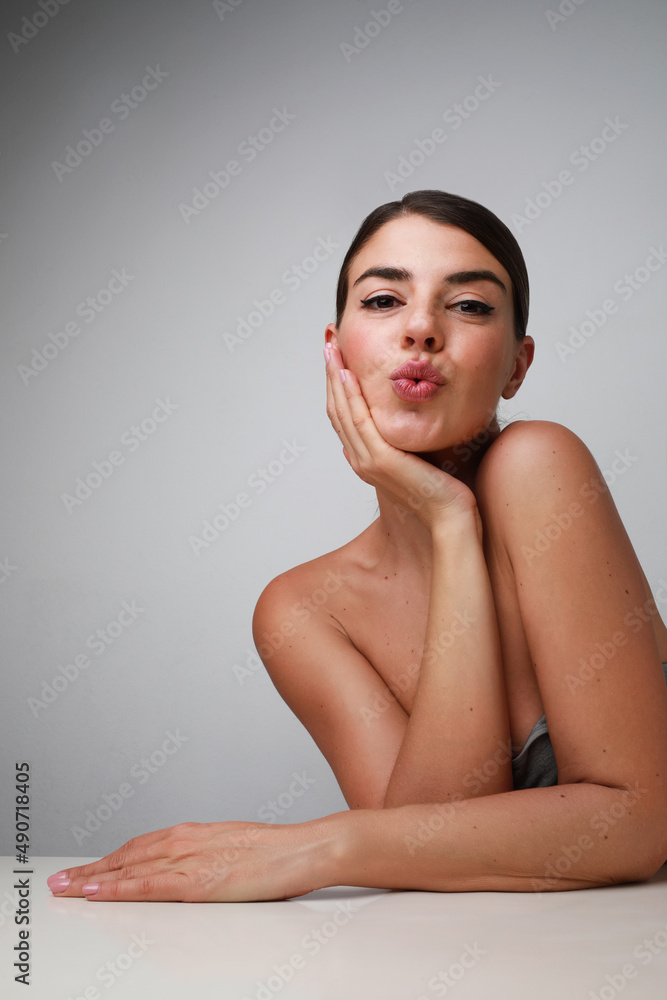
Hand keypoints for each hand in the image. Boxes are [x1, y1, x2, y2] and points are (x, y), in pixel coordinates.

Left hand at [47, 819, 329, 901]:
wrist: (306, 848)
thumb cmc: (278, 852)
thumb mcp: (234, 849)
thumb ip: (207, 858)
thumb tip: (191, 873)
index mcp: (195, 833)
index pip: (140, 847)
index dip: (110, 860)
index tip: (87, 871)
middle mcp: (186, 840)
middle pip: (127, 855)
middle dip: (91, 870)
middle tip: (60, 881)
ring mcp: (191, 859)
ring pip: (129, 868)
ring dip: (94, 879)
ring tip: (67, 889)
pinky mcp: (198, 880)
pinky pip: (148, 885)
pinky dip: (118, 888)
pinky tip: (99, 893)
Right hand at [325, 344, 477, 528]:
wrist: (452, 519)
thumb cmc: (445, 491)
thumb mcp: (421, 457)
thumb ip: (408, 440)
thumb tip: (408, 419)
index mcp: (367, 459)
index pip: (345, 416)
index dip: (338, 385)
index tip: (339, 357)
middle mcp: (361, 460)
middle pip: (337, 410)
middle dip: (332, 374)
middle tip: (329, 343)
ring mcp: (368, 461)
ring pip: (342, 412)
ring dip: (335, 377)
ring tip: (332, 349)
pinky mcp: (381, 460)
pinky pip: (359, 421)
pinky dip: (350, 396)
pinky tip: (347, 374)